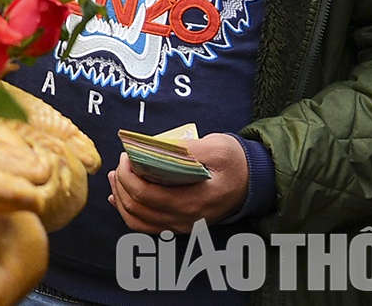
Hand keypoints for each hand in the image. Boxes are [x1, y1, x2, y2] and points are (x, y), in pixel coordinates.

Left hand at [108, 133, 248, 233]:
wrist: (255, 181)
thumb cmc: (236, 163)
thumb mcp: (216, 147)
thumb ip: (186, 149)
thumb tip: (154, 146)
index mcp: (192, 201)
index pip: (145, 194)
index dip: (127, 174)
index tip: (125, 155)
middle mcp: (184, 219)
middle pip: (137, 208)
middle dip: (120, 183)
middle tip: (119, 162)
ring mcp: (181, 225)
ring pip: (138, 220)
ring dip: (121, 198)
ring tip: (116, 176)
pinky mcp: (180, 224)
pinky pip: (147, 225)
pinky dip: (129, 211)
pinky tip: (119, 196)